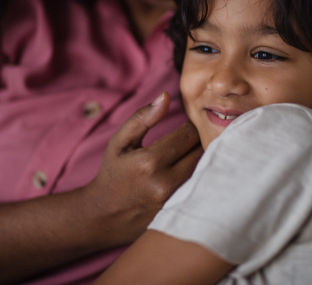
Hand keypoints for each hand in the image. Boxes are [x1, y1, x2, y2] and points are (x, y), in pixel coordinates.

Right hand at [84, 92, 202, 244]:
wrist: (105, 215)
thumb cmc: (114, 173)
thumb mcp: (120, 142)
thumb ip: (142, 118)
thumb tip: (166, 96)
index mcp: (149, 162)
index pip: (188, 135)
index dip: (192, 126)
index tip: (189, 125)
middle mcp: (164, 183)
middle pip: (201, 153)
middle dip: (201, 142)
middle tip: (196, 137)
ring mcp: (174, 201)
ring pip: (205, 171)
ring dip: (205, 159)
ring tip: (196, 153)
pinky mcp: (180, 212)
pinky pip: (201, 188)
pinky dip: (202, 177)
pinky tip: (197, 171)